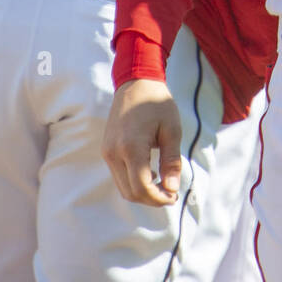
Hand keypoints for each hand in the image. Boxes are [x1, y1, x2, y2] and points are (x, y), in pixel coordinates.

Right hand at [103, 79, 182, 206]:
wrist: (136, 82)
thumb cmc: (157, 103)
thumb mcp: (172, 130)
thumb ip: (171, 161)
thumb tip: (172, 189)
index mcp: (131, 147)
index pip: (141, 187)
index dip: (159, 198)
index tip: (174, 196)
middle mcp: (114, 153)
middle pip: (130, 192)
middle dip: (151, 199)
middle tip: (171, 194)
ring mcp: (108, 152)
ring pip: (123, 187)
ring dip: (142, 192)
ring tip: (163, 185)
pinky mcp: (107, 150)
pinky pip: (119, 175)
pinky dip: (134, 182)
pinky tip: (151, 174)